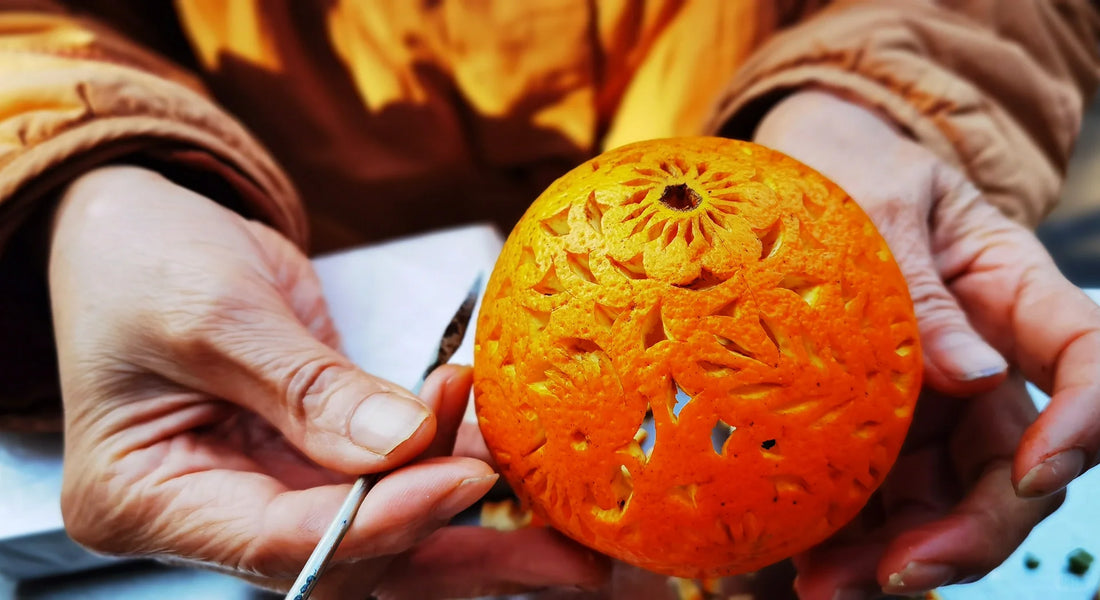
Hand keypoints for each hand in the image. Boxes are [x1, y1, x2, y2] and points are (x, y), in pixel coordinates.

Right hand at [48, 166, 606, 597]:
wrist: (137, 229)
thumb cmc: (142, 258)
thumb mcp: (217, 312)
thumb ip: (311, 389)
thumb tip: (410, 444)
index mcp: (146, 499)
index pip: (283, 539)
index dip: (385, 516)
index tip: (470, 477)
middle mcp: (210, 518)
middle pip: (348, 559)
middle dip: (458, 550)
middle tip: (565, 558)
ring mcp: (263, 493)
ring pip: (383, 537)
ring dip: (475, 531)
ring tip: (568, 537)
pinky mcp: (308, 462)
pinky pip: (390, 483)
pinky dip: (453, 471)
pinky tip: (520, 470)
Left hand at [754, 90, 1099, 594]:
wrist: (795, 161)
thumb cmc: (847, 162)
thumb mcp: (880, 202)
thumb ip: (921, 285)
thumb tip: (976, 375)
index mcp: (1010, 290)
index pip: (1083, 360)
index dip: (1085, 423)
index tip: (1040, 470)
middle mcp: (981, 357)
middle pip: (1013, 463)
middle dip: (970, 530)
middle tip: (899, 572)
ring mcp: (926, 397)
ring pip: (940, 496)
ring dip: (895, 552)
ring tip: (823, 584)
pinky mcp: (868, 419)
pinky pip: (873, 489)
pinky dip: (846, 532)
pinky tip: (798, 558)